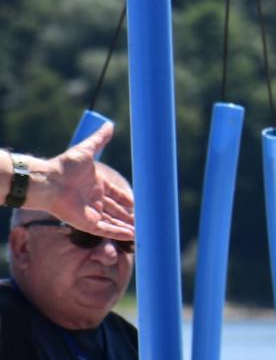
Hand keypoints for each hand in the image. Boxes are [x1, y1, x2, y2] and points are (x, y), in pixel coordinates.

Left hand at [26, 124, 134, 240]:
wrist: (48, 182)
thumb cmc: (65, 166)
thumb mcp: (86, 150)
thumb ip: (99, 140)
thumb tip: (110, 124)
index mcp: (96, 185)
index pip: (115, 194)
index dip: (126, 199)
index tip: (138, 203)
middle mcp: (94, 199)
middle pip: (115, 210)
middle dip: (128, 215)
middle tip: (144, 219)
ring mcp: (90, 212)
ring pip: (113, 222)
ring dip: (126, 226)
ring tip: (141, 230)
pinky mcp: (86, 223)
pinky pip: (105, 230)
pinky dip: (118, 233)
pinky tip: (132, 235)